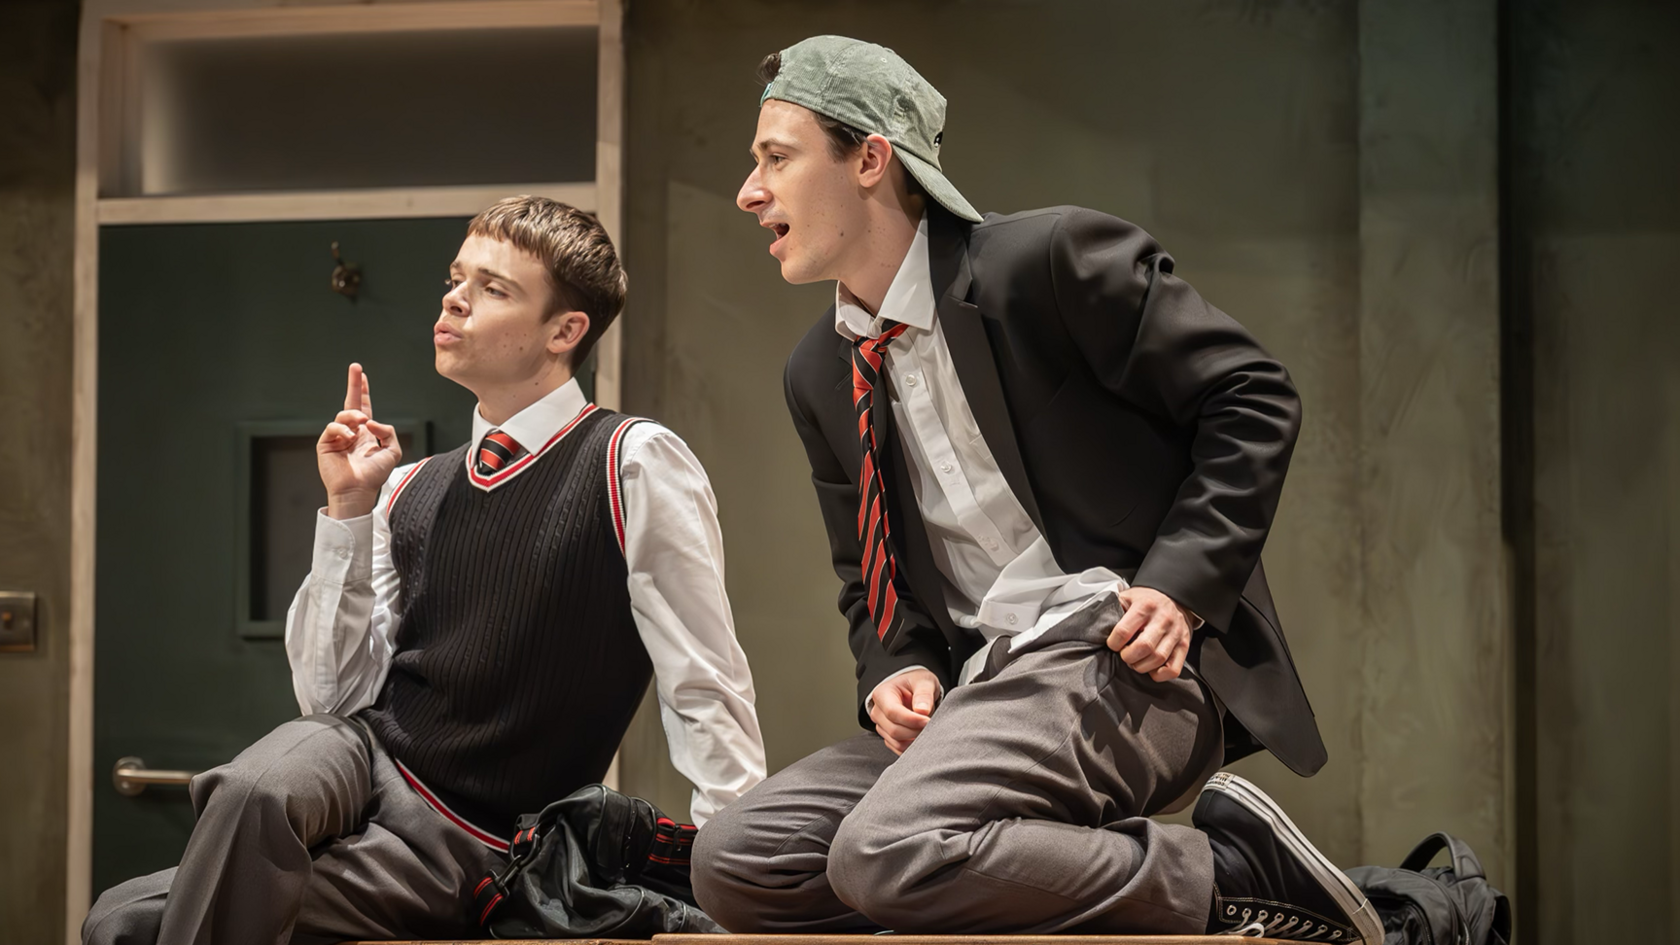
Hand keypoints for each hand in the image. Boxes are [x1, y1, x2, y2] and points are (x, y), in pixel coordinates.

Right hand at [317, 363, 400, 519]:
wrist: (358, 490)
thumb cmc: (375, 475)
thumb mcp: (392, 451)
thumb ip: (388, 431)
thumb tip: (371, 420)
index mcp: (365, 433)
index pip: (363, 407)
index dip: (363, 391)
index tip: (363, 375)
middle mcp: (350, 432)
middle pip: (350, 403)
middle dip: (353, 384)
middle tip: (355, 367)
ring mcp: (337, 437)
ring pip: (343, 415)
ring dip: (354, 415)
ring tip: (362, 422)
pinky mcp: (326, 444)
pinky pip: (332, 428)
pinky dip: (342, 429)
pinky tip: (350, 437)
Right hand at [868, 668, 939, 754]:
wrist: (913, 690)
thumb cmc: (916, 684)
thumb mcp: (924, 682)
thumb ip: (924, 694)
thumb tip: (922, 711)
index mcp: (882, 694)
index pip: (892, 712)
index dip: (911, 720)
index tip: (928, 721)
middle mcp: (877, 711)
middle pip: (894, 730)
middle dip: (916, 731)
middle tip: (932, 725)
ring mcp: (881, 726)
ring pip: (896, 742)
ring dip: (915, 740)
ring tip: (929, 730)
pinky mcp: (888, 737)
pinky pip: (899, 748)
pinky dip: (912, 747)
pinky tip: (923, 737)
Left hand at [1106, 586, 1192, 681]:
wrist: (1175, 598)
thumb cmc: (1147, 601)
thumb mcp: (1128, 597)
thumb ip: (1114, 608)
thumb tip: (1096, 625)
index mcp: (1145, 606)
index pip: (1124, 631)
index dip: (1113, 643)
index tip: (1113, 644)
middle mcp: (1163, 619)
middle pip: (1143, 647)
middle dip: (1128, 657)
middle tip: (1124, 654)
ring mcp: (1176, 633)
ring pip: (1158, 659)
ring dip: (1141, 666)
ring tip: (1135, 661)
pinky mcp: (1184, 646)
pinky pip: (1173, 669)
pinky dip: (1159, 675)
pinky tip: (1150, 668)